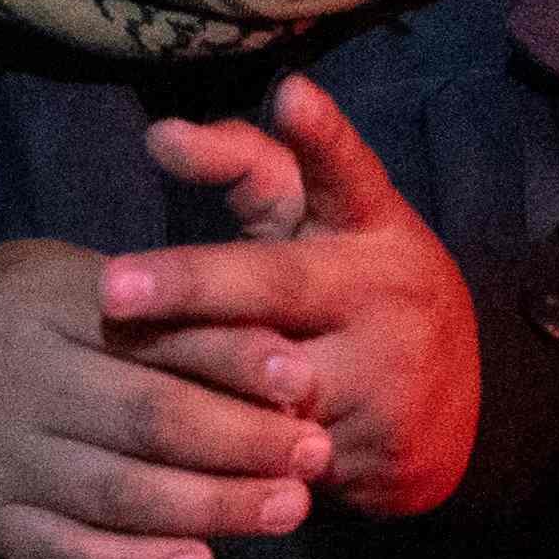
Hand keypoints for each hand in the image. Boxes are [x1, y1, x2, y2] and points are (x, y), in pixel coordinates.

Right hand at [0, 237, 325, 558]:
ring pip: (118, 494)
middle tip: (313, 457)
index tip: (303, 382)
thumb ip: (166, 315)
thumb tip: (277, 360)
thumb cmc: (9, 322)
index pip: (153, 337)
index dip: (235, 362)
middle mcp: (12, 383)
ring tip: (286, 511)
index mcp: (41, 305)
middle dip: (242, 442)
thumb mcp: (74, 283)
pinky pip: (69, 554)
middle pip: (146, 420)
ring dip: (212, 509)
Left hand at [104, 73, 479, 518]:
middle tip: (112, 289)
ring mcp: (386, 373)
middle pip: (280, 283)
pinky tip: (148, 461)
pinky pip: (277, 455)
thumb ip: (249, 170)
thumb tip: (160, 135)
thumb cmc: (351, 293)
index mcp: (371, 224)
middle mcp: (385, 290)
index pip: (347, 170)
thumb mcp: (320, 225)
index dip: (322, 136)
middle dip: (195, 285)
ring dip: (191, 384)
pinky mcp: (378, 448)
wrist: (451, 414)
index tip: (291, 97)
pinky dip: (216, 458)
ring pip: (268, 381)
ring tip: (108, 387)